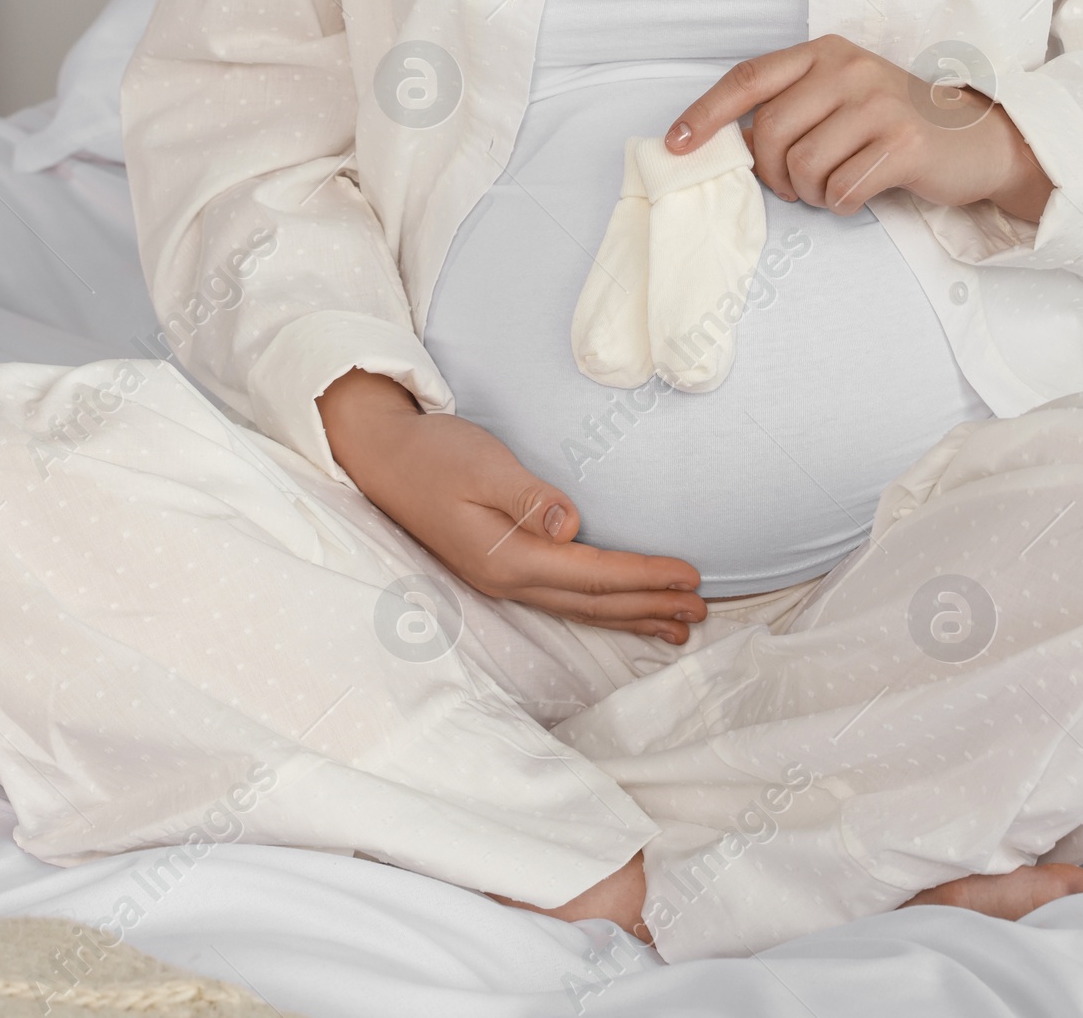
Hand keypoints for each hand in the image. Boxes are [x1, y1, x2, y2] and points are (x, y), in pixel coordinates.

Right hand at [317, 371, 707, 642]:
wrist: (380, 457)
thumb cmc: (433, 454)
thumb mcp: (482, 465)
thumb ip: (527, 497)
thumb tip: (570, 523)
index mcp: (510, 559)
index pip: (594, 575)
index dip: (645, 578)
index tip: (692, 578)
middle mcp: (508, 581)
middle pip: (595, 603)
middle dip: (650, 607)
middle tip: (702, 612)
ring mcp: (501, 579)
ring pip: (581, 607)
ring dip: (631, 615)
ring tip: (676, 627)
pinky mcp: (499, 566)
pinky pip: (565, 597)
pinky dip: (601, 606)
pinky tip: (616, 607)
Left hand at [664, 34, 1053, 224]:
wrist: (975, 138)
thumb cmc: (895, 123)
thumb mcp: (842, 95)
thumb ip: (792, 106)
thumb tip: (731, 145)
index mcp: (825, 52)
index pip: (749, 79)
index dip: (706, 114)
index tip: (677, 146)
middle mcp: (849, 69)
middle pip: (771, 132)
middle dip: (773, 173)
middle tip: (795, 185)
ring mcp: (878, 104)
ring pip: (803, 166)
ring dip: (809, 193)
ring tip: (831, 188)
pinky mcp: (903, 144)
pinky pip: (841, 190)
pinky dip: (840, 205)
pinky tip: (859, 194)